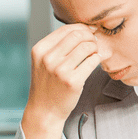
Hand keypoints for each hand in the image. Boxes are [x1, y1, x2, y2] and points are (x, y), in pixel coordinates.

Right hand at [21, 24, 105, 138]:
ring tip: (94, 53)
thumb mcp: (43, 62)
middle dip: (90, 36)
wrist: (45, 111)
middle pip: (78, 35)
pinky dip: (97, 59)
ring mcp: (60, 70)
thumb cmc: (47, 84)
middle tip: (94, 42)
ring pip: (87, 46)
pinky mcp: (73, 81)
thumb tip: (83, 29)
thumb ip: (57, 46)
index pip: (66, 29)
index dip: (81, 28)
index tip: (89, 32)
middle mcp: (48, 58)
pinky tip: (95, 62)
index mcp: (40, 50)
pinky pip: (92, 61)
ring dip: (95, 47)